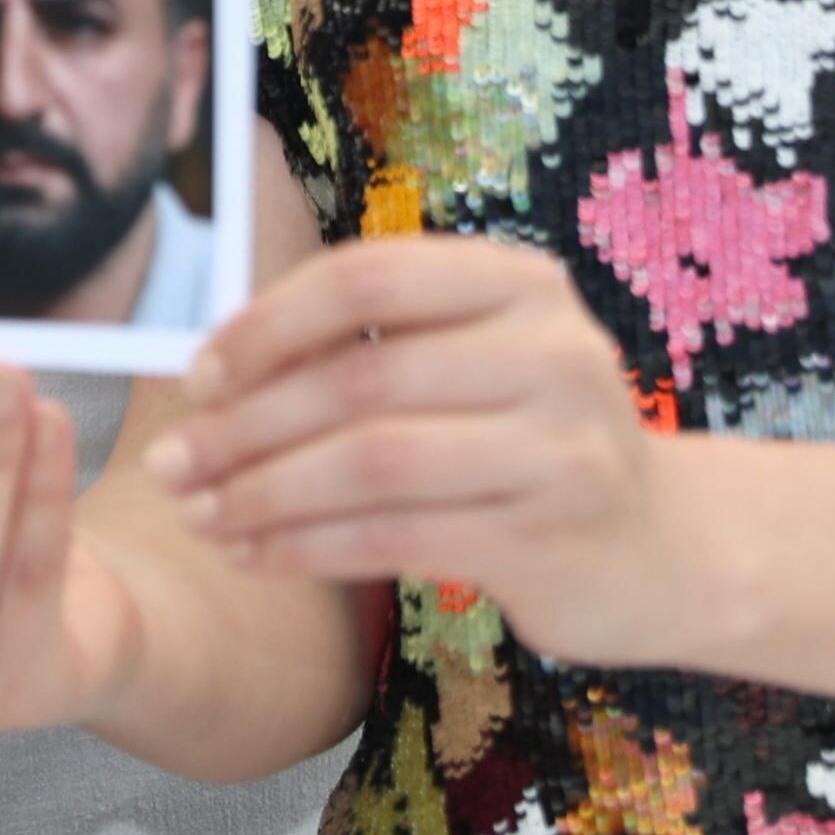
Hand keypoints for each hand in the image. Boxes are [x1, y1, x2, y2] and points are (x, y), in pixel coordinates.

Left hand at [148, 235, 687, 664]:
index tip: (195, 375)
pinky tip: (254, 556)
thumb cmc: (531, 444)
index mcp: (520, 284)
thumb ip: (375, 350)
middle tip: (167, 464)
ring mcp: (560, 447)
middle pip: (361, 380)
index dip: (268, 324)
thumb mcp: (477, 365)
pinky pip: (396, 537)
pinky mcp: (550, 537)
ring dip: (264, 493)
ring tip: (198, 516)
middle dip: (244, 425)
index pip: (369, 278)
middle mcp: (553, 351)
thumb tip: (212, 360)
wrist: (666, 548)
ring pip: (371, 465)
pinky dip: (308, 547)